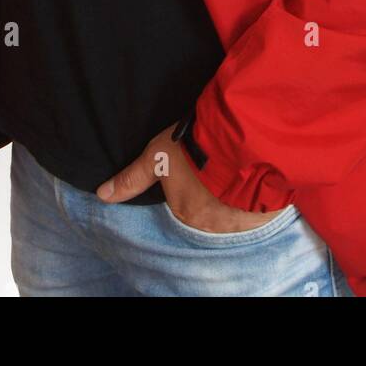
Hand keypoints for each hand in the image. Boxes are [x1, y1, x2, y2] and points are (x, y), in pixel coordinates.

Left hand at [95, 123, 289, 232]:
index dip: (189, 190)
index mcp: (186, 213)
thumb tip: (103, 195)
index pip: (183, 208)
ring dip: (233, 201)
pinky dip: (255, 204)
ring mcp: (238, 221)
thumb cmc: (195, 147)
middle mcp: (210, 225)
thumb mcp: (157, 156)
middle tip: (215, 176)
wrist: (240, 140)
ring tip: (236, 177)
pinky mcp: (263, 214)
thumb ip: (132, 178)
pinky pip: (257, 214)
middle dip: (211, 198)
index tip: (196, 177)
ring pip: (232, 214)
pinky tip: (256, 184)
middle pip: (208, 213)